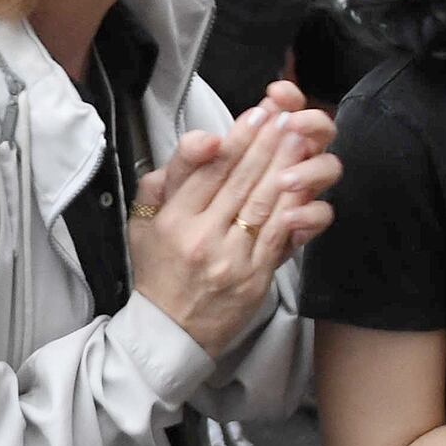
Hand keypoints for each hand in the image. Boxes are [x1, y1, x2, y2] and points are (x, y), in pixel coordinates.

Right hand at [128, 80, 340, 356]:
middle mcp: (201, 237)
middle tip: (286, 117)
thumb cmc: (157, 271)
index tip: (257, 114)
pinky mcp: (255, 278)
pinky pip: (277, 237)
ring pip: (263, 204)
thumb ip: (163, 181)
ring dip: (284, 168)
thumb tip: (201, 144)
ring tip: (300, 140)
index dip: (237, 139)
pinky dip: (293, 209)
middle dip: (266, 144)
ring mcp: (231, 260)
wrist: (171, 331)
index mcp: (172, 221)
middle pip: (241, 182)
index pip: (208, 171)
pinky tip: (304, 186)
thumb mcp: (142, 222)